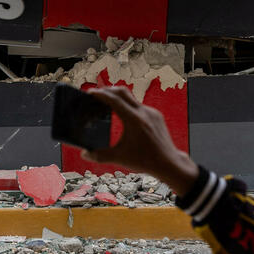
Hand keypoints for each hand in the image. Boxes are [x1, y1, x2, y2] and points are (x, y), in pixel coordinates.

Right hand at [83, 86, 199, 195]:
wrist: (168, 163)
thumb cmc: (145, 161)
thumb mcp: (120, 158)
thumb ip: (100, 156)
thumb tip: (84, 154)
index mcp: (134, 120)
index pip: (114, 100)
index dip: (100, 94)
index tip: (90, 92)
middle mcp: (144, 112)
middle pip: (123, 92)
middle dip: (108, 91)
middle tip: (97, 94)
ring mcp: (152, 112)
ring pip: (132, 99)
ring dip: (119, 98)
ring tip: (108, 104)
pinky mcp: (156, 116)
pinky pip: (140, 106)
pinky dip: (129, 107)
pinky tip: (124, 115)